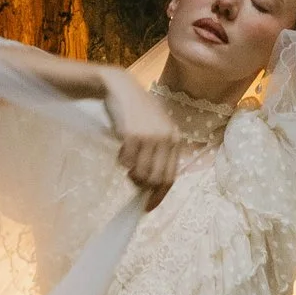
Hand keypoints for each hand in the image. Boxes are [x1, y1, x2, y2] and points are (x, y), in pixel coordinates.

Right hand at [101, 64, 185, 202]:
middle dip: (143, 186)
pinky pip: (127, 161)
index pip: (171, 176)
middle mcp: (167, 138)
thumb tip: (152, 184)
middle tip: (132, 181)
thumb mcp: (155, 128)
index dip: (159, 195)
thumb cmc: (136, 111)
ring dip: (131, 173)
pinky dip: (122, 161)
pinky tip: (121, 150)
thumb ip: (158, 151)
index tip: (148, 207)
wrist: (120, 87)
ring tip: (126, 163)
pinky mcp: (134, 134)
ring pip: (141, 173)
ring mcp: (151, 136)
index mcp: (175, 139)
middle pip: (156, 178)